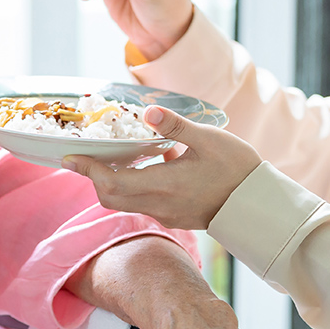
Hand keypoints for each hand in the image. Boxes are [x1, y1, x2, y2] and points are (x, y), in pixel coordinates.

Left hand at [62, 106, 262, 229]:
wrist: (259, 204)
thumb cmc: (237, 169)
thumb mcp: (208, 139)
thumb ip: (174, 126)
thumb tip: (146, 112)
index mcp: (164, 186)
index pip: (112, 183)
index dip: (88, 170)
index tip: (70, 157)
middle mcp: (159, 205)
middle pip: (110, 197)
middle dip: (93, 178)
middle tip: (84, 156)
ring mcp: (165, 214)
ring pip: (124, 202)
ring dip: (110, 183)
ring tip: (107, 158)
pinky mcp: (173, 216)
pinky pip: (141, 203)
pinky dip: (130, 187)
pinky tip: (143, 165)